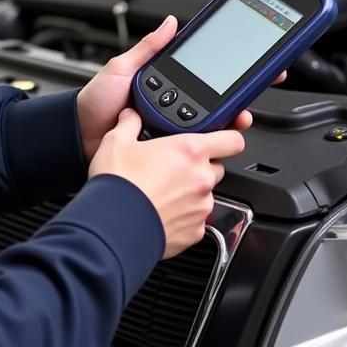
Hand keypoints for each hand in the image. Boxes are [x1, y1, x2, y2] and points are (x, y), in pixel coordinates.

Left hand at [74, 15, 286, 162]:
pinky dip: (208, 144)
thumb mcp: (121, 67)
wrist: (79, 137)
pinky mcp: (169, 149)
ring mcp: (172, 128)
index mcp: (166, 83)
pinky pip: (193, 146)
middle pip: (216, 101)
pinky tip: (217, 139)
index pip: (204, 74)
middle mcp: (173, 104)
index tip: (256, 65)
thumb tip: (170, 23)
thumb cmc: (96, 102)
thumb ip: (147, 48)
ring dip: (229, 121)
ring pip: (210, 125)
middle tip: (251, 95)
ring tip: (238, 117)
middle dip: (239, 98)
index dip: (231, 70)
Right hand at [89, 108, 245, 259]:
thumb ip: (130, 123)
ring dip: (191, 192)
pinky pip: (196, 219)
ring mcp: (201, 206)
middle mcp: (202, 178)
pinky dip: (184, 216)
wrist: (114, 226)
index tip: (220, 139)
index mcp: (190, 150)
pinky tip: (162, 212)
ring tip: (163, 193)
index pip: (232, 140)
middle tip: (173, 168)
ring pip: (206, 194)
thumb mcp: (116, 142)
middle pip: (216, 167)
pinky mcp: (196, 231)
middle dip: (199, 166)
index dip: (228, 137)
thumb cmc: (119, 184)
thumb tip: (130, 116)